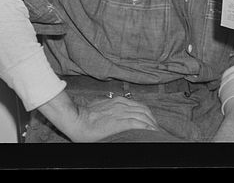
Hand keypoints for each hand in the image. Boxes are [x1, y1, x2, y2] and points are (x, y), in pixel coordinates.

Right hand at [38, 91, 160, 141]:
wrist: (77, 119)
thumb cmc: (86, 115)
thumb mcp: (101, 106)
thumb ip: (111, 108)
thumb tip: (115, 115)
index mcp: (119, 101)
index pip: (139, 106)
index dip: (147, 114)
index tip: (151, 122)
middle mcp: (123, 105)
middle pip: (144, 111)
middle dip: (152, 120)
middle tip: (156, 129)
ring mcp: (122, 112)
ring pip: (143, 116)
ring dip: (151, 125)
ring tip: (156, 133)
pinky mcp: (120, 122)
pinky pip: (138, 124)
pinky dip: (146, 128)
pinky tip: (150, 133)